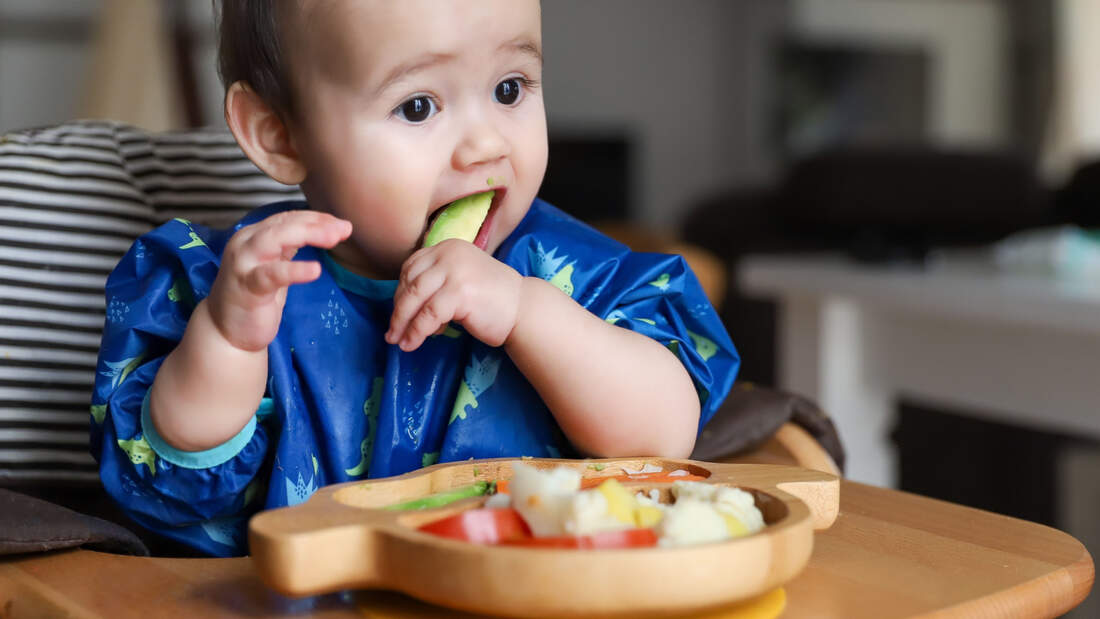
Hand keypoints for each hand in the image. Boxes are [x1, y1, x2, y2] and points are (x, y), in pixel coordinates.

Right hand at [206, 210, 351, 350]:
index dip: (316, 218)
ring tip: (334, 238)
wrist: (226, 332)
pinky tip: (315, 270)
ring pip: (275, 239)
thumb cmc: (254, 296)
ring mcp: (244, 264)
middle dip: (316, 223)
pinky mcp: (247, 287)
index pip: (288, 218)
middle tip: (345, 229)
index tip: (342, 224)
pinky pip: (272, 274)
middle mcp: (246, 243)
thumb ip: (289, 246)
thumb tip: (324, 229)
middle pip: (283, 224)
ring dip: (307, 234)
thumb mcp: (274, 265)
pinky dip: (294, 270)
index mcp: (254, 236)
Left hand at [386, 239, 522, 350]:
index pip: (412, 266)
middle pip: (410, 283)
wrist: (524, 310)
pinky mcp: (460, 292)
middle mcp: (450, 253)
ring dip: (403, 324)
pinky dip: (417, 332)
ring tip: (400, 342)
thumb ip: (436, 282)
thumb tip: (403, 306)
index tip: (398, 313)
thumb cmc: (492, 300)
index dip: (401, 292)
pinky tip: (413, 343)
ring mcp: (455, 271)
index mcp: (448, 247)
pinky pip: (428, 316)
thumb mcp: (460, 279)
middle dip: (398, 311)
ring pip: (416, 300)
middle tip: (391, 333)